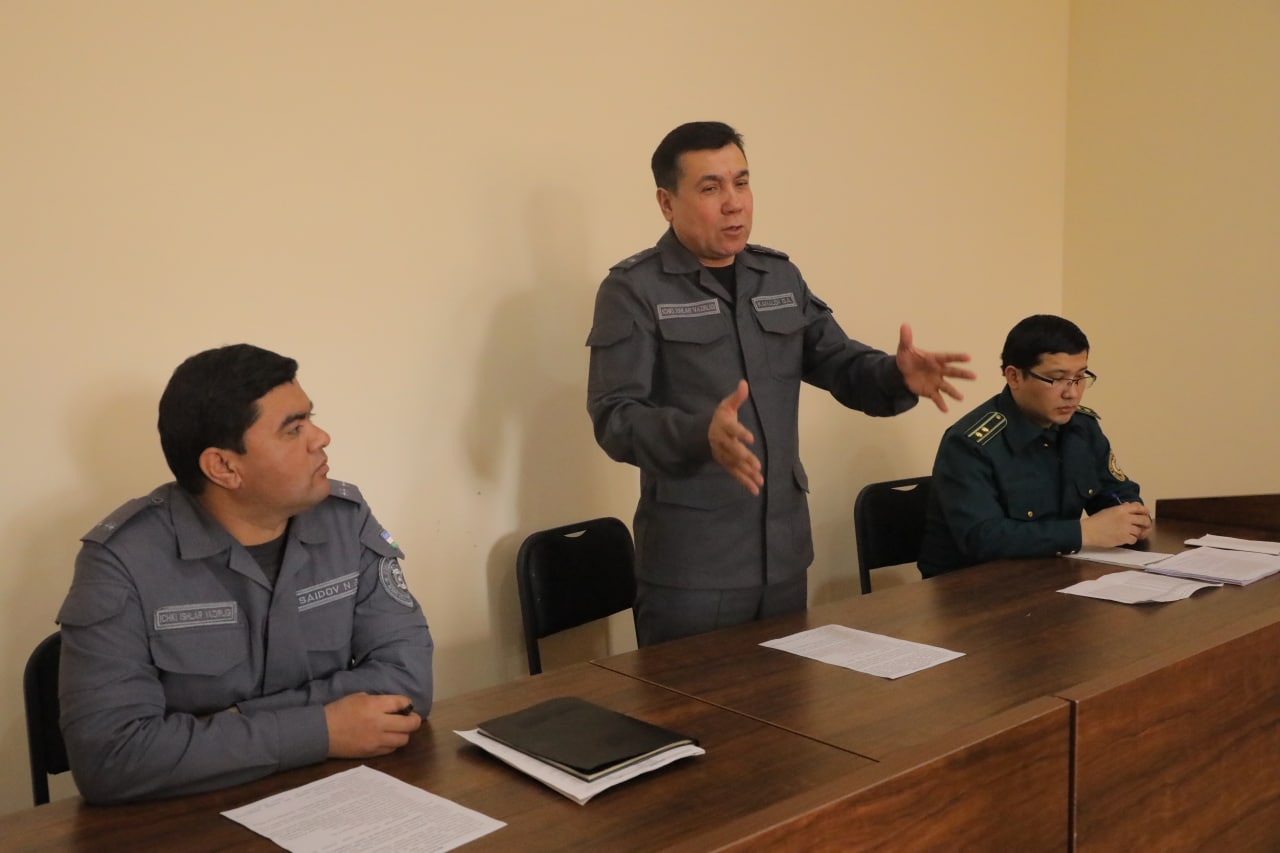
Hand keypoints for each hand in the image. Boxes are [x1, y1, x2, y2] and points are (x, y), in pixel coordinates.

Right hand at [324, 693, 421, 757]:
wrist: (322, 732)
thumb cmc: (339, 711)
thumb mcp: (359, 697)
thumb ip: (378, 701)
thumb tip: (393, 706)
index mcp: (375, 706)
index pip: (402, 703)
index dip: (408, 704)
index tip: (406, 705)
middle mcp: (379, 723)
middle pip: (410, 724)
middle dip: (414, 720)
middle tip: (411, 718)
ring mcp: (376, 740)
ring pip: (403, 739)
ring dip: (404, 733)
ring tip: (399, 729)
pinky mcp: (372, 752)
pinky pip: (391, 749)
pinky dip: (393, 743)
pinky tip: (388, 738)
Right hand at [709, 380, 762, 494]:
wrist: (703, 434)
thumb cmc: (720, 417)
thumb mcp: (726, 405)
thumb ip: (737, 397)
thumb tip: (744, 383)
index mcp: (723, 426)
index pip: (733, 429)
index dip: (741, 433)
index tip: (751, 438)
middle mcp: (722, 442)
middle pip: (733, 450)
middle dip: (744, 458)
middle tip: (757, 465)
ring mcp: (723, 455)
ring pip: (735, 465)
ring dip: (747, 473)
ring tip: (759, 480)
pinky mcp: (726, 464)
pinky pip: (735, 474)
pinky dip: (744, 482)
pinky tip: (755, 489)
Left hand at [895, 323, 975, 412]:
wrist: (901, 373)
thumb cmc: (907, 358)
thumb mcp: (904, 349)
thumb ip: (906, 338)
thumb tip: (904, 324)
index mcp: (934, 359)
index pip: (947, 357)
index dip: (957, 357)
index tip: (968, 357)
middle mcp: (938, 370)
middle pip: (952, 372)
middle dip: (962, 374)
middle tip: (974, 376)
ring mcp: (936, 381)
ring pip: (947, 387)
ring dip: (954, 392)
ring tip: (961, 398)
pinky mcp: (930, 391)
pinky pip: (937, 398)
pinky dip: (941, 404)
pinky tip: (946, 410)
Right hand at [1081, 503, 1151, 547]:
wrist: (1089, 531)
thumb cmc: (1097, 520)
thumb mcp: (1109, 511)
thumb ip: (1121, 508)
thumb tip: (1128, 505)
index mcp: (1122, 509)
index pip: (1138, 507)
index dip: (1145, 510)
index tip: (1146, 513)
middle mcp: (1126, 518)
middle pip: (1144, 520)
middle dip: (1146, 523)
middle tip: (1145, 526)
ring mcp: (1126, 528)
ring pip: (1140, 531)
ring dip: (1138, 533)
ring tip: (1134, 533)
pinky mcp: (1124, 538)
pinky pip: (1134, 539)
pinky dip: (1132, 540)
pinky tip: (1127, 538)